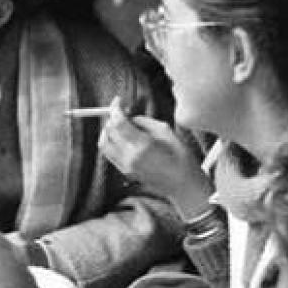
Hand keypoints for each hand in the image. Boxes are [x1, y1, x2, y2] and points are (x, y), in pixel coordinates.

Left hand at [97, 97, 211, 216]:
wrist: (184, 186)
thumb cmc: (181, 158)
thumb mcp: (166, 132)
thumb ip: (144, 122)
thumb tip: (129, 117)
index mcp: (142, 145)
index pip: (118, 123)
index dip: (115, 109)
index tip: (117, 101)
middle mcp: (130, 157)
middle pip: (108, 132)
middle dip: (112, 118)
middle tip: (121, 111)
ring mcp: (126, 167)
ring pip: (103, 144)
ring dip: (108, 131)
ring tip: (120, 125)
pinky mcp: (125, 172)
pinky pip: (109, 154)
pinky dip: (110, 142)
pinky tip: (122, 138)